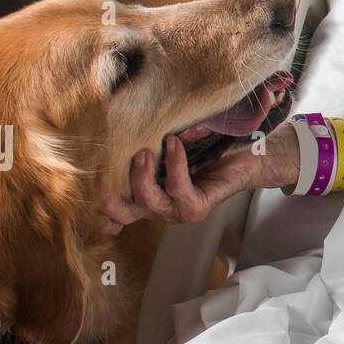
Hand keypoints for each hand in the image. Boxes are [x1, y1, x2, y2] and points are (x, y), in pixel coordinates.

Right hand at [96, 124, 298, 234]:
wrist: (250, 149)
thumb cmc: (210, 143)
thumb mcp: (173, 140)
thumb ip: (152, 140)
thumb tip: (129, 127)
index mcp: (151, 193)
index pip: (119, 212)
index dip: (102, 213)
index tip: (92, 198)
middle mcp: (162, 206)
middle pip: (124, 215)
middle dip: (113, 200)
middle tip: (115, 170)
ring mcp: (180, 210)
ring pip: (148, 203)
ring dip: (142, 177)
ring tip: (145, 152)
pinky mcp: (199, 206)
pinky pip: (178, 189)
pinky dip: (174, 165)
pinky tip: (174, 145)